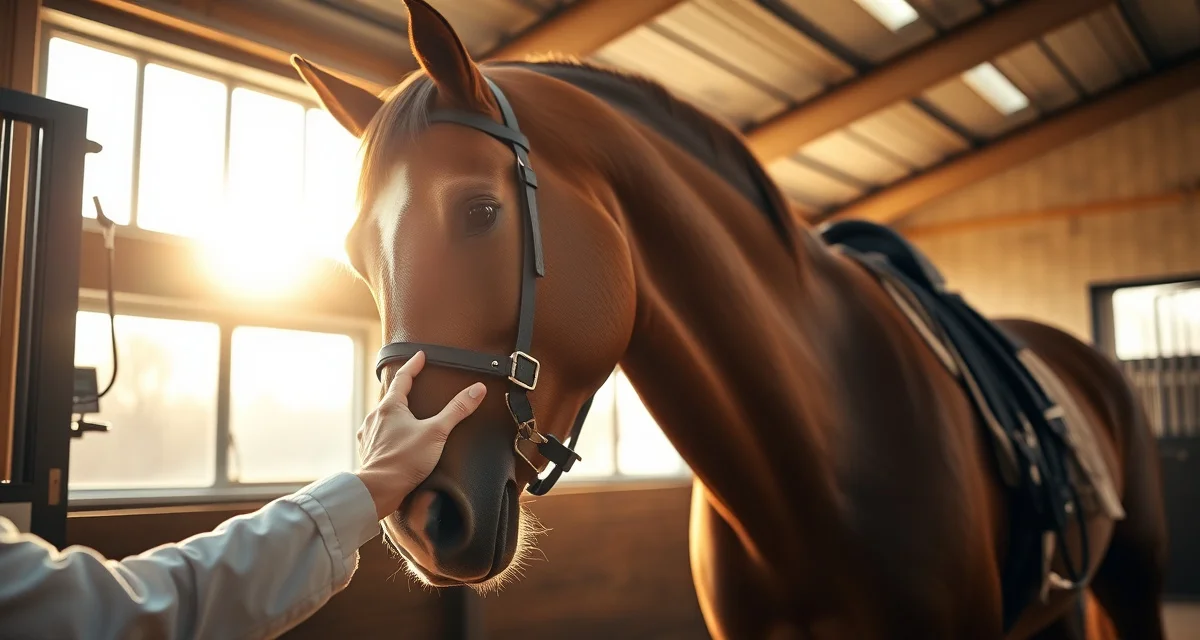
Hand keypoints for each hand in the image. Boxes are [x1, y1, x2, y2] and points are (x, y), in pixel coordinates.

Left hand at [355, 351, 485, 519]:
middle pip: (390, 397)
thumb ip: (456, 410)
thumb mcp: (436, 432)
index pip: (402, 378)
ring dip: (393, 413)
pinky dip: (387, 432)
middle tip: (413, 384)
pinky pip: (377, 434)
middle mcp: (375, 416)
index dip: (413, 365)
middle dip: (402, 390)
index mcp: (390, 406)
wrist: (377, 489)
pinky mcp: (367, 451)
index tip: (420, 356)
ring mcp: (368, 434)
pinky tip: (393, 439)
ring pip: (382, 416)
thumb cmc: (405, 459)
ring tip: (406, 415)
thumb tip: (477, 388)